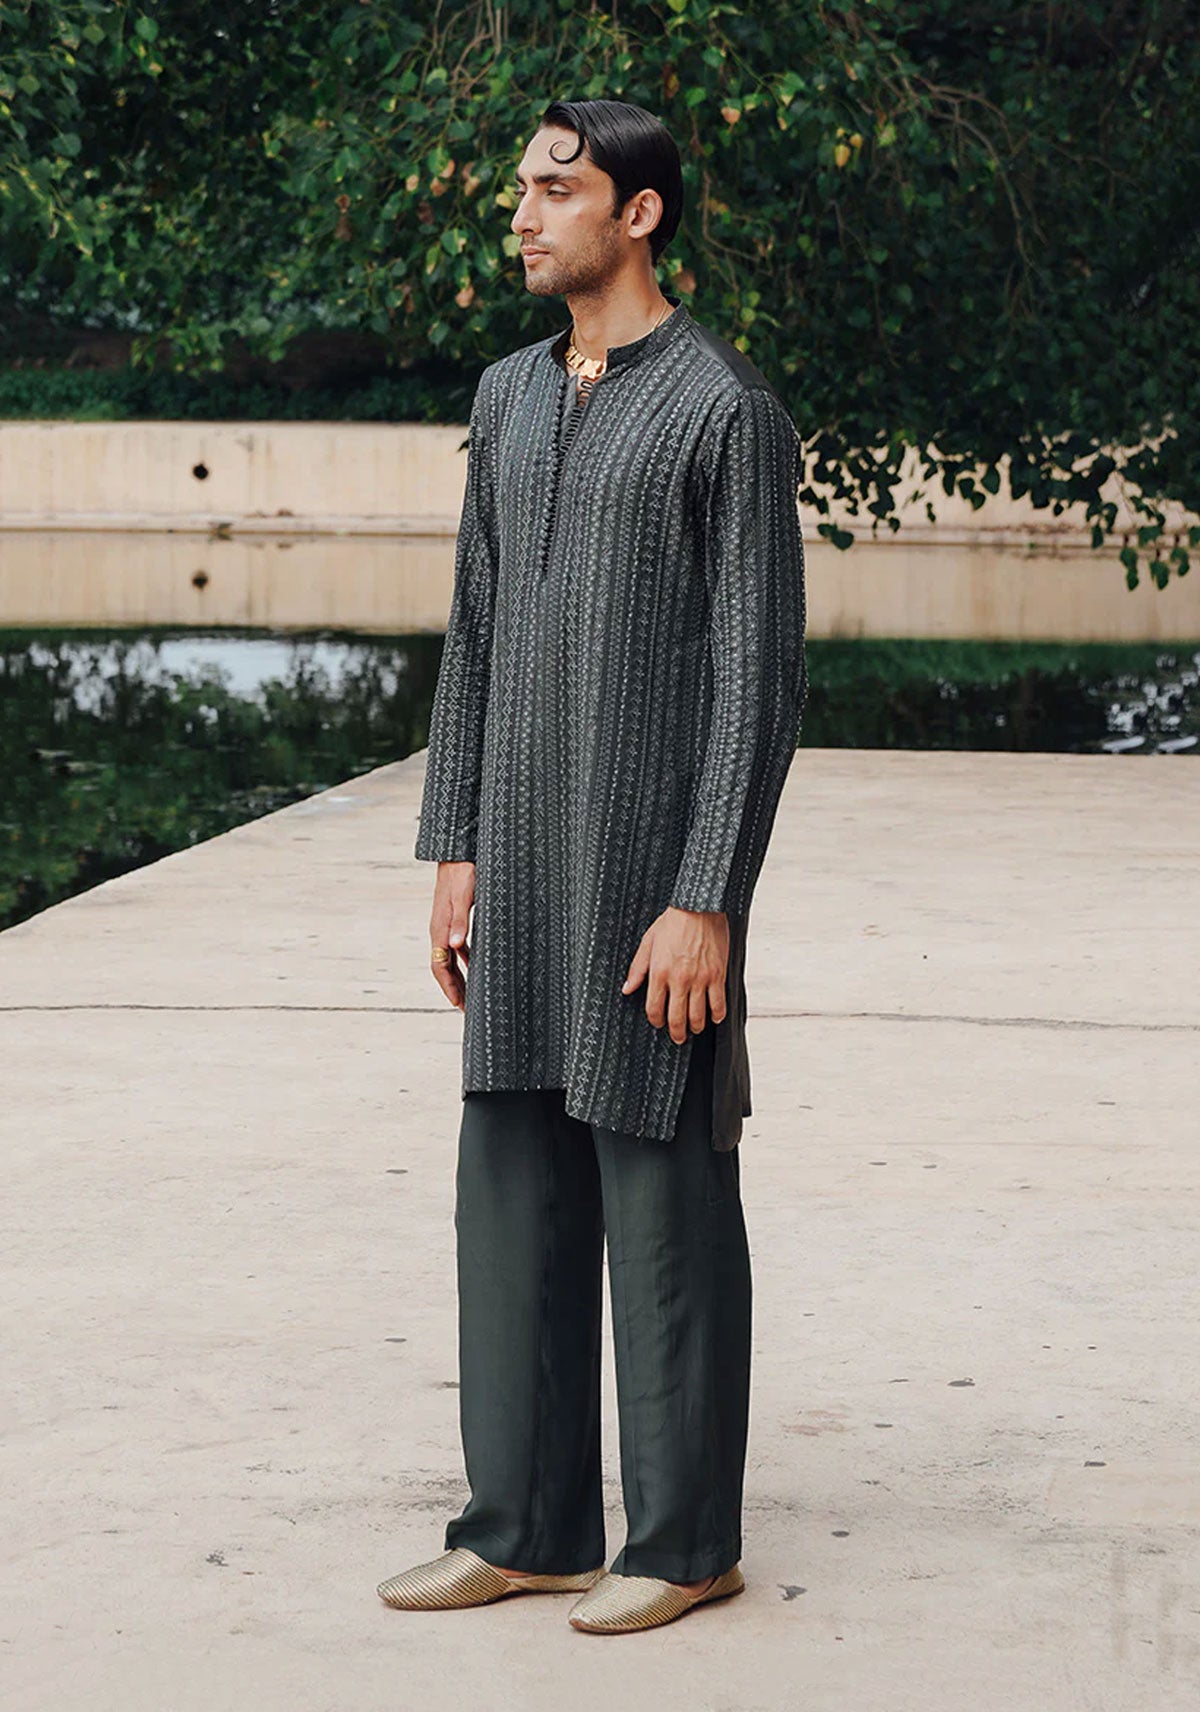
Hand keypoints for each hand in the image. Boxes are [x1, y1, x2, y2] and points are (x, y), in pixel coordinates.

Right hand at [429, 860, 475, 1011]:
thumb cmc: (463, 872)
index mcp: (440, 929)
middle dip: (455, 989)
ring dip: (460, 976)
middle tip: (467, 1009)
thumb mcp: (464, 896)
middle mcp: (440, 930)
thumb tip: (455, 945)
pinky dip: (465, 959)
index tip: (458, 1004)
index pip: (440, 966)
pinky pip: (456, 946)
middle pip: (444, 967)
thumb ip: (461, 921)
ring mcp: (445, 925)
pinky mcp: (453, 918)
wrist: (457, 852)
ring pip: (450, 958)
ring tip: (471, 993)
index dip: (449, 987)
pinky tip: (476, 964)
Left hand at [621, 907, 728, 1043]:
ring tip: (694, 1028)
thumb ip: (638, 968)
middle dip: (676, 1033)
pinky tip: (714, 1017)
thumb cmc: (673, 921)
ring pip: (698, 1016)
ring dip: (695, 1027)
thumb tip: (627, 988)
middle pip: (676, 1018)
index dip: (656, 1021)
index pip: (654, 1009)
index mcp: (659, 972)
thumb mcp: (648, 942)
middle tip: (678, 1038)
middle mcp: (679, 979)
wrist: (700, 906)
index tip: (659, 1023)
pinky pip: (718, 1004)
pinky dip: (717, 1016)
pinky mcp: (718, 975)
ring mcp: (700, 979)